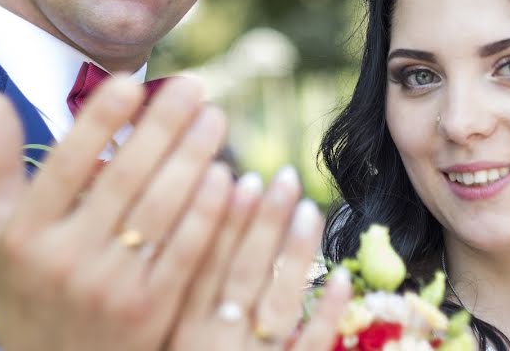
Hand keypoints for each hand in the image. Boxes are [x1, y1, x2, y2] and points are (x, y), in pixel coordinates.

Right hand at [0, 76, 229, 350]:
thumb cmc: (26, 289)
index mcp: (24, 233)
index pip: (66, 164)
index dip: (100, 120)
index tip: (131, 80)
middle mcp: (65, 259)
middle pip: (124, 178)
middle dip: (164, 126)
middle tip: (196, 87)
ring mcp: (110, 287)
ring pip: (161, 209)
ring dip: (194, 157)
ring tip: (215, 118)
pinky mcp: (151, 310)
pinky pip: (186, 251)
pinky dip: (208, 211)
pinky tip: (226, 175)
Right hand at [168, 166, 351, 349]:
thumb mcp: (167, 331)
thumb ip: (181, 286)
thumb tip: (196, 215)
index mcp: (178, 327)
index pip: (200, 264)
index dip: (221, 220)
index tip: (238, 176)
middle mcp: (212, 344)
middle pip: (243, 274)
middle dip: (265, 222)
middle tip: (285, 177)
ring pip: (277, 303)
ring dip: (295, 254)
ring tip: (311, 209)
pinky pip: (309, 347)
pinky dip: (325, 313)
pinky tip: (343, 278)